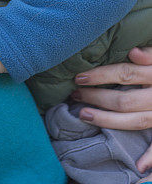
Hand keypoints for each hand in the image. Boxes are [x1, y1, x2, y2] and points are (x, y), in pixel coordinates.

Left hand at [71, 46, 151, 177]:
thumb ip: (151, 54)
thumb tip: (133, 52)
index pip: (125, 74)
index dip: (101, 75)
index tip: (79, 77)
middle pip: (124, 100)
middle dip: (96, 98)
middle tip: (75, 95)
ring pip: (135, 121)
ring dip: (108, 121)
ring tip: (84, 115)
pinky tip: (138, 166)